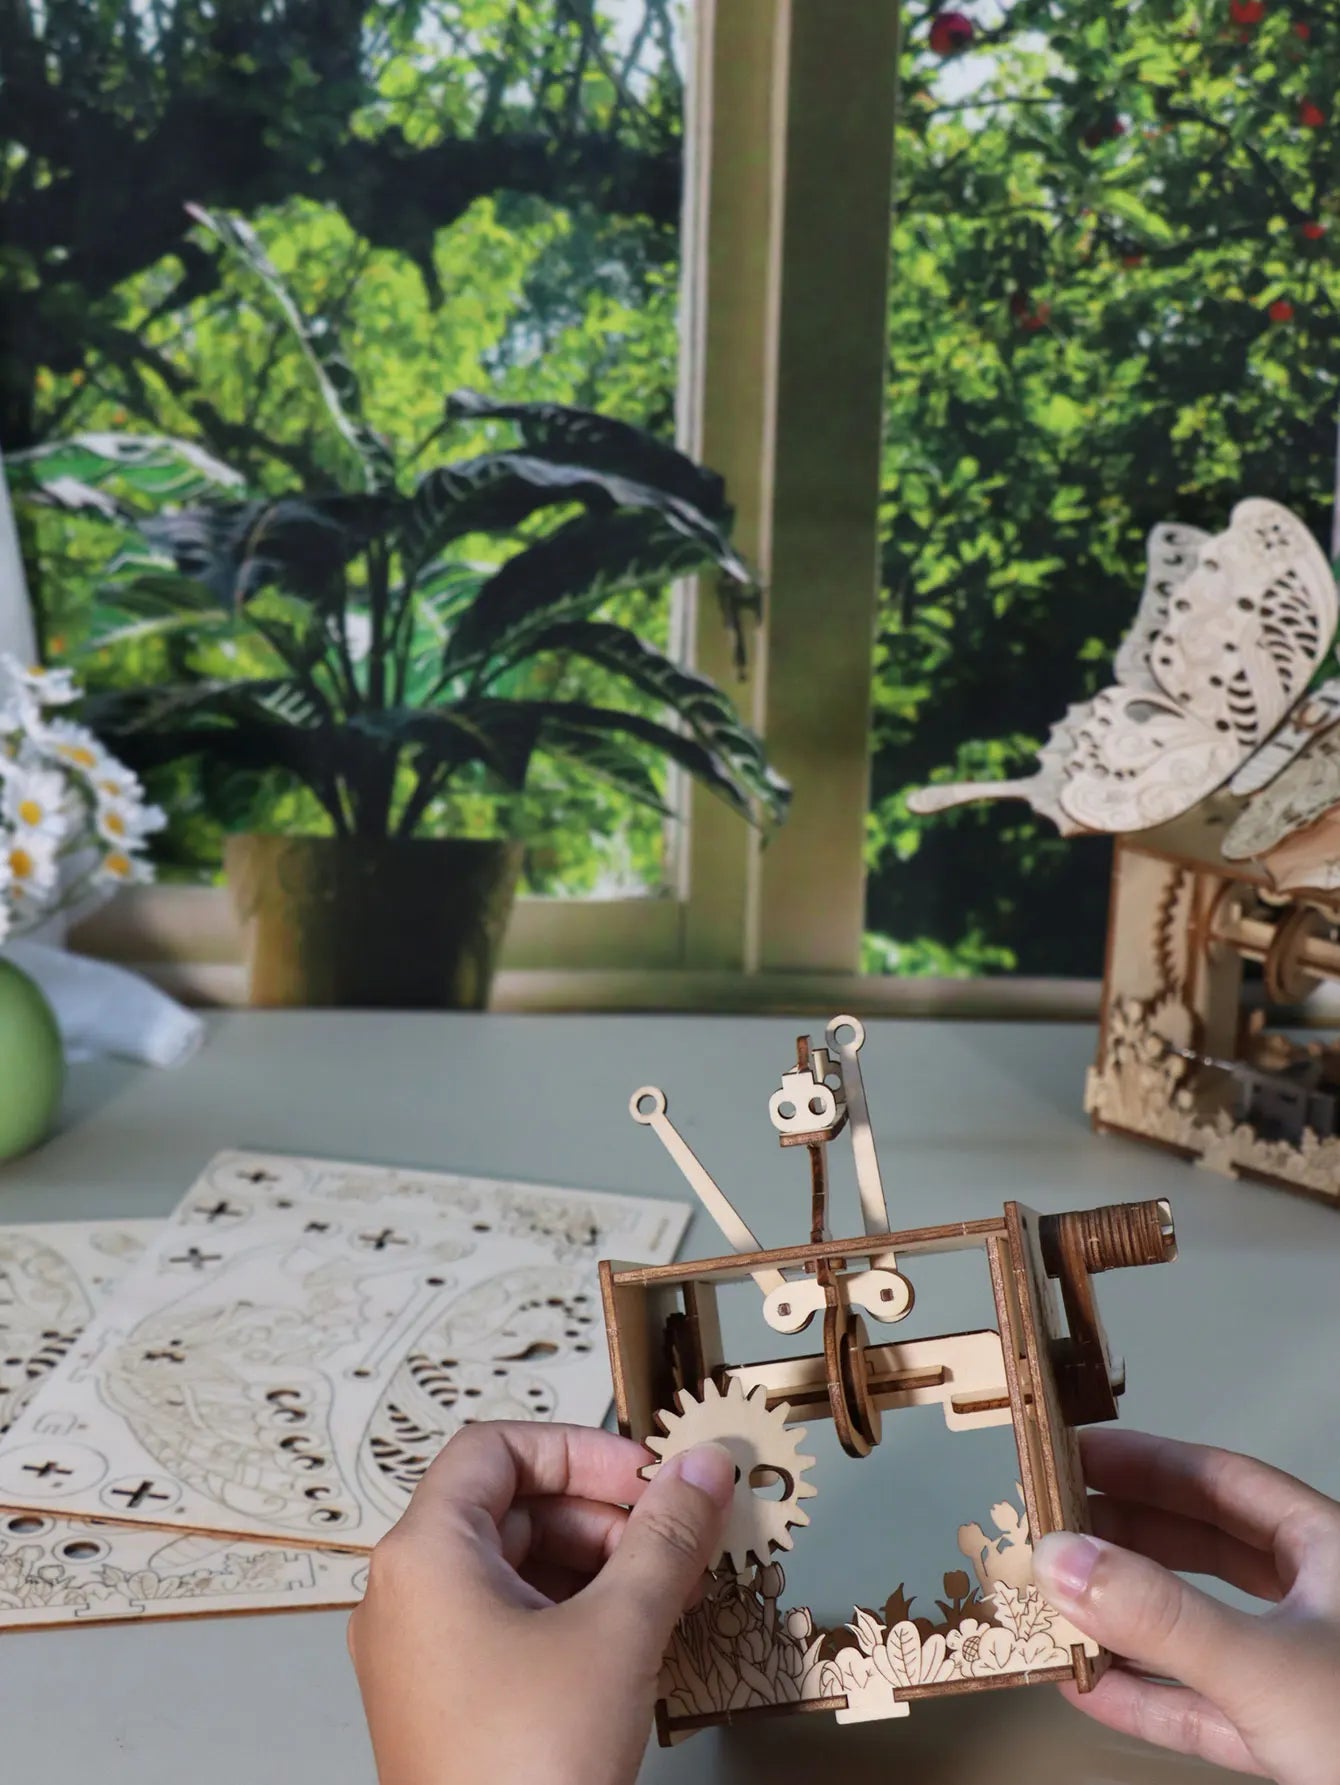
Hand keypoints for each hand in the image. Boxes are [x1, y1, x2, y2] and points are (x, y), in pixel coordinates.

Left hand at [347, 1421, 732, 1784]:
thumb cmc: (526, 1770)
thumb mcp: (617, 1632)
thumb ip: (666, 1537)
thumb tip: (699, 1470)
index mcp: (424, 1555)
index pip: (495, 1449)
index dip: (579, 1451)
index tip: (646, 1477)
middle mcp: (407, 1595)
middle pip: (509, 1506)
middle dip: (602, 1515)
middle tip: (675, 1539)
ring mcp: (420, 1654)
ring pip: (514, 1567)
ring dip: (597, 1566)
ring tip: (670, 1593)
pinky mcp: (445, 1702)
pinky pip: (508, 1623)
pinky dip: (571, 1614)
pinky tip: (634, 1640)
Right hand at [1032, 1428, 1339, 1783]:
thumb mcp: (1268, 1668)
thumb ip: (1162, 1617)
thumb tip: (1061, 1558)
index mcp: (1329, 1552)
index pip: (1221, 1482)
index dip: (1147, 1462)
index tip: (1076, 1453)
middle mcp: (1317, 1603)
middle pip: (1205, 1548)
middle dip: (1126, 1537)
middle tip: (1052, 1527)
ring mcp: (1304, 1675)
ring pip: (1201, 1628)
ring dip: (1127, 1620)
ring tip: (1055, 1604)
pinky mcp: (1292, 1743)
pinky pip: (1204, 1706)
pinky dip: (1147, 1696)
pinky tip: (1091, 1688)